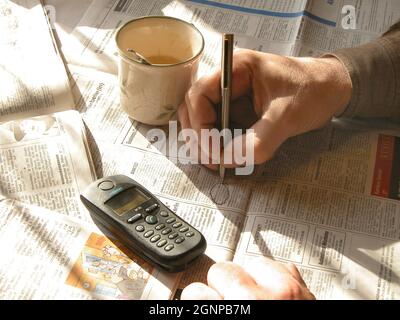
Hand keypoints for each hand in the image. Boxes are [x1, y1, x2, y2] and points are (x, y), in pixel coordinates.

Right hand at [178, 49, 351, 168]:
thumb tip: (228, 161)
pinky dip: (218, 144)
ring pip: (203, 120)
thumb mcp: (287, 117)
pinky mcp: (239, 111)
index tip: (214, 151)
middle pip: (194, 108)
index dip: (199, 125)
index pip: (199, 94)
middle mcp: (228, 81)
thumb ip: (258, 141)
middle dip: (199, 136)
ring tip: (219, 162)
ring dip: (206, 142)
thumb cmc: (313, 91)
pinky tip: (227, 157)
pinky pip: (219, 128)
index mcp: (236, 69)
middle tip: (213, 161)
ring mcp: (232, 97)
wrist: (333, 90)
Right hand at [181, 257, 315, 299]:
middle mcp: (260, 298)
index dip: (197, 298)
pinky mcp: (304, 288)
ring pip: (250, 263)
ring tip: (252, 301)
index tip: (202, 301)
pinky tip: (271, 295)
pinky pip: (277, 268)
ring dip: (248, 280)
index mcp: (235, 310)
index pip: (195, 292)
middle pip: (221, 270)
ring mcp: (287, 291)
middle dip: (221, 287)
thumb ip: (207, 307)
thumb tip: (194, 296)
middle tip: (228, 303)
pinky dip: (271, 279)